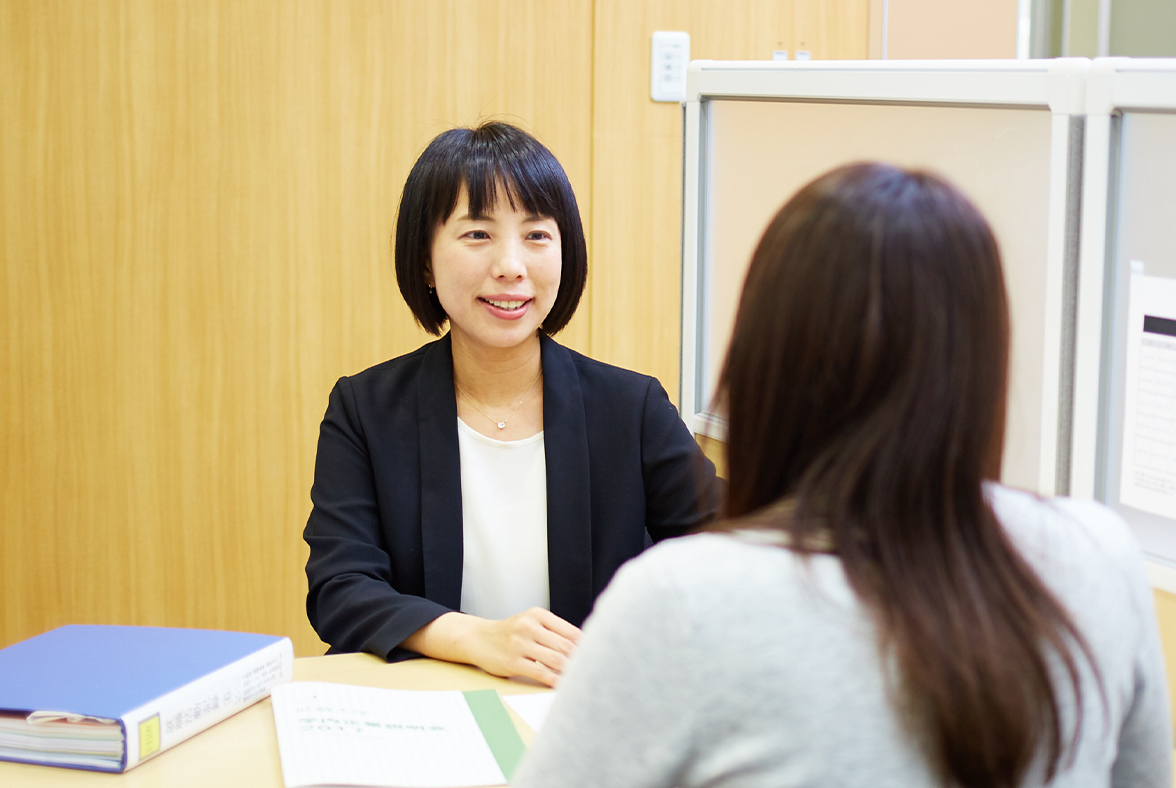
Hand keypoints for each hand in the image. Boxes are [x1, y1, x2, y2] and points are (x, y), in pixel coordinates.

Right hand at [467, 608, 581, 686]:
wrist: (478, 638)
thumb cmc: (511, 633)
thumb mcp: (531, 622)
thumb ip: (553, 631)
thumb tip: (583, 647)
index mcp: (538, 615)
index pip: (571, 631)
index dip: (586, 646)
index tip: (598, 656)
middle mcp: (529, 626)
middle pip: (565, 645)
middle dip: (580, 660)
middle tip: (592, 670)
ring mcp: (520, 644)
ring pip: (555, 660)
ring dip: (570, 671)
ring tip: (580, 679)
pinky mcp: (512, 662)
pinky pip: (540, 673)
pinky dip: (555, 680)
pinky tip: (562, 685)